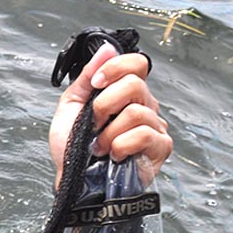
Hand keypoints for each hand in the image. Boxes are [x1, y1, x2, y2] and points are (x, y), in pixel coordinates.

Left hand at [49, 43, 172, 185]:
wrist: (73, 183)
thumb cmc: (73, 150)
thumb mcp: (71, 108)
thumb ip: (86, 78)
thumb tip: (106, 48)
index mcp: (124, 94)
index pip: (136, 64)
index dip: (115, 68)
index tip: (94, 84)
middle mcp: (144, 106)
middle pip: (135, 84)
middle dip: (105, 105)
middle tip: (93, 125)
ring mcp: (155, 127)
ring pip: (138, 111)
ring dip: (109, 133)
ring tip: (100, 147)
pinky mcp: (161, 148)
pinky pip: (146, 134)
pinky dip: (122, 145)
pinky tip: (114, 155)